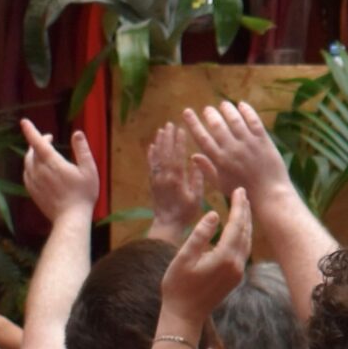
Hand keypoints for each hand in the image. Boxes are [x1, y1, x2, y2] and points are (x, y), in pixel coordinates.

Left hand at [21, 120, 99, 222]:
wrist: (71, 218)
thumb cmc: (83, 193)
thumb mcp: (89, 169)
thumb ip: (82, 150)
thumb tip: (77, 133)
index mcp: (53, 163)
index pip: (38, 143)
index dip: (31, 131)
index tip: (24, 121)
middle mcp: (40, 171)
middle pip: (32, 151)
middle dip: (38, 141)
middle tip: (48, 138)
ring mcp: (34, 182)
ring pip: (28, 162)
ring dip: (33, 153)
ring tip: (43, 151)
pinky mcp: (32, 191)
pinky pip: (27, 174)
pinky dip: (30, 166)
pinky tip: (37, 168)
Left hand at [146, 124, 204, 239]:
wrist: (167, 224)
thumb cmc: (186, 212)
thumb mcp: (196, 196)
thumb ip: (196, 178)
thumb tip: (195, 160)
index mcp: (177, 178)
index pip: (177, 155)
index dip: (179, 142)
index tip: (180, 129)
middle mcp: (164, 176)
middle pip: (165, 152)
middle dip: (168, 137)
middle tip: (169, 124)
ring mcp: (157, 179)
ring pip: (156, 157)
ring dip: (159, 143)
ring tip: (161, 130)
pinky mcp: (152, 183)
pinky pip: (151, 165)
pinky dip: (151, 155)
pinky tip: (151, 147)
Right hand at [158, 192, 252, 329]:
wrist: (184, 316)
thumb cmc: (178, 287)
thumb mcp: (184, 258)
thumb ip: (200, 235)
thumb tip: (214, 214)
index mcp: (225, 257)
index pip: (236, 225)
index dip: (239, 206)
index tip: (239, 190)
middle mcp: (237, 264)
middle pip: (246, 231)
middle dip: (245, 211)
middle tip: (243, 194)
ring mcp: (238, 273)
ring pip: (247, 242)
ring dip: (246, 223)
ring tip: (243, 208)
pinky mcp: (235, 278)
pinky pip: (244, 251)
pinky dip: (243, 236)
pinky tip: (239, 231)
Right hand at [184, 100, 290, 205]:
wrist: (269, 193)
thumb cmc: (243, 189)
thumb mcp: (221, 183)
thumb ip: (207, 169)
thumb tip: (193, 156)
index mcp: (220, 160)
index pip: (202, 138)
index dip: (193, 123)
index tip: (187, 112)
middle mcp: (232, 149)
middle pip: (217, 126)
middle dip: (210, 114)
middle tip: (207, 109)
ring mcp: (248, 143)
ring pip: (235, 120)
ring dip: (227, 109)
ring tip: (223, 104)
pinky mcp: (263, 140)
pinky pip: (254, 121)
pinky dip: (247, 111)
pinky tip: (242, 105)